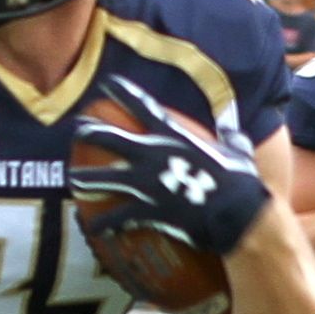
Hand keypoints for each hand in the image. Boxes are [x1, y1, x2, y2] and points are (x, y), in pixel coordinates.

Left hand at [69, 75, 270, 256]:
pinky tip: (96, 229)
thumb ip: (230, 136)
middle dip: (91, 132)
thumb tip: (233, 128)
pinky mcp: (148, 210)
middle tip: (77, 129)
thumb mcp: (238, 151)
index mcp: (174, 136)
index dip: (123, 92)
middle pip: (112, 138)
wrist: (239, 215)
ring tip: (72, 179)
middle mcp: (154, 154)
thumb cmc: (242, 182)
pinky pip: (120, 217)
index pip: (143, 106)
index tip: (107, 84)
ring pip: (105, 178)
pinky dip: (108, 224)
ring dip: (86, 179)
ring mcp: (147, 183)